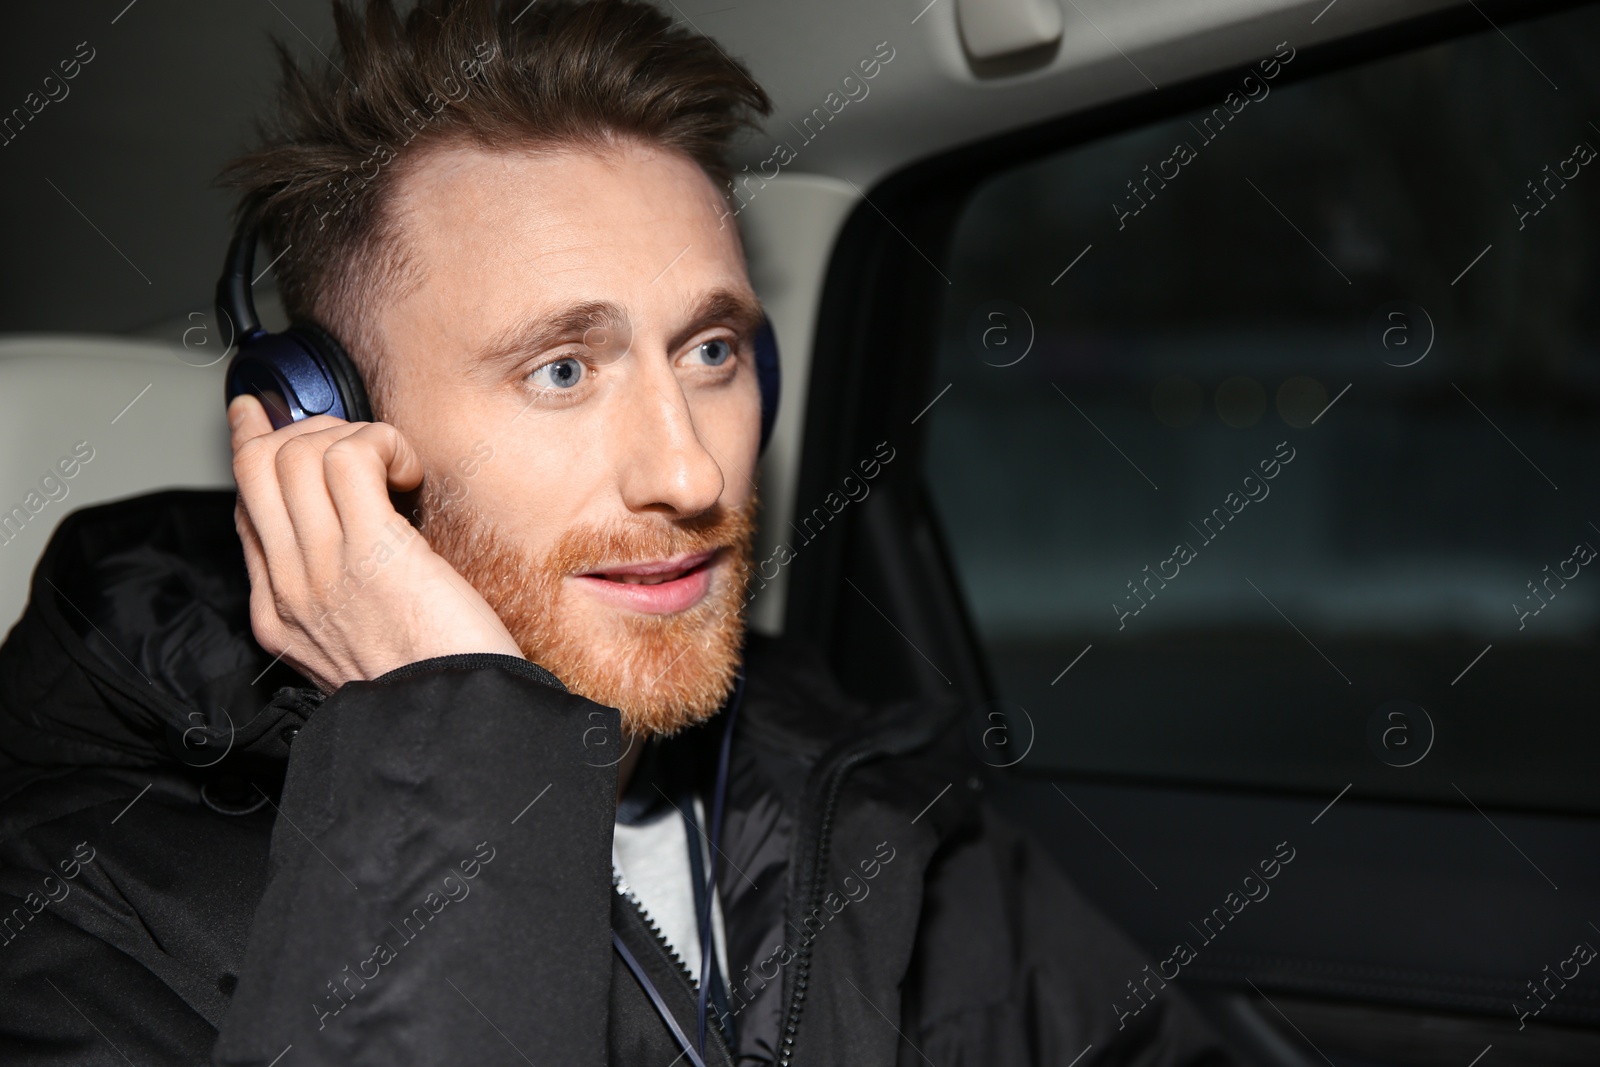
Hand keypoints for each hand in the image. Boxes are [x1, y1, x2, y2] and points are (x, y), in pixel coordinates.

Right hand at [228, 393, 523, 692]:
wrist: (456, 725)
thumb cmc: (436, 683)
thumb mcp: (363, 643)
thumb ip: (342, 592)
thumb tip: (359, 524)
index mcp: (280, 614)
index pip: (247, 509)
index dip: (257, 451)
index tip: (264, 417)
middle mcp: (289, 589)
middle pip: (257, 468)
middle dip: (307, 433)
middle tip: (363, 448)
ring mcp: (323, 569)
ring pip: (297, 453)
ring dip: (355, 438)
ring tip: (397, 469)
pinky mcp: (372, 551)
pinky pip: (352, 458)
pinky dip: (385, 446)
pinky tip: (412, 475)